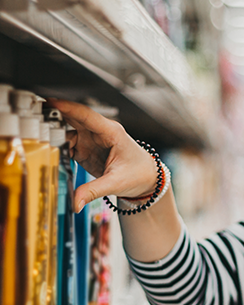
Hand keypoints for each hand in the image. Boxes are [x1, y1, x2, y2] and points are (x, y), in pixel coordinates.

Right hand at [47, 99, 159, 213]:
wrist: (147, 180)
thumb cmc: (139, 174)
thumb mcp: (116, 183)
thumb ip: (93, 191)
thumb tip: (75, 203)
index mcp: (111, 132)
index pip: (86, 115)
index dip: (67, 107)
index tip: (50, 102)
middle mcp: (99, 132)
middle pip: (73, 118)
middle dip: (54, 115)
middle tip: (34, 115)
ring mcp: (91, 140)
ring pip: (67, 130)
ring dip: (54, 133)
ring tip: (39, 138)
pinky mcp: (86, 149)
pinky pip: (67, 143)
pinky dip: (58, 146)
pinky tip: (51, 151)